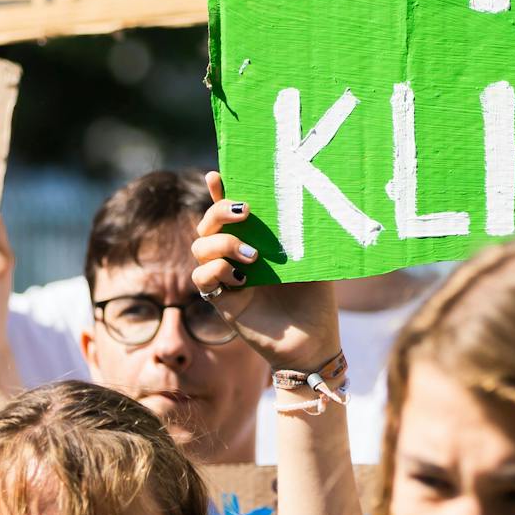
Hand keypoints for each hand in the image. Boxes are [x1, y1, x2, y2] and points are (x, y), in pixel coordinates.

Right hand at [189, 171, 341, 373]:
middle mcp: (235, 255)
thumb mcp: (311, 258)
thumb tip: (309, 203)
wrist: (314, 340)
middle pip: (207, 224)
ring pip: (199, 248)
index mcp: (256, 240)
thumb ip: (300, 235)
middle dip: (219, 211)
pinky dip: (217, 271)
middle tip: (246, 212)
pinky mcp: (223, 301)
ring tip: (252, 256)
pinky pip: (203, 279)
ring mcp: (226, 277)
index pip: (231, 210)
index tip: (216, 173)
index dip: (220, 190)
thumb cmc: (315, 297)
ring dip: (221, 243)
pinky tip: (242, 278)